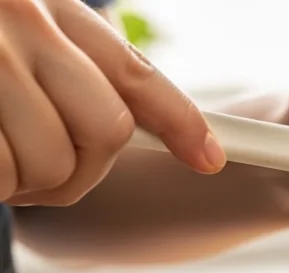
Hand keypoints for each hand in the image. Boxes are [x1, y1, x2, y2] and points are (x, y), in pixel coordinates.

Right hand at [0, 0, 224, 205]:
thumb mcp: (13, 34)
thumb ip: (67, 67)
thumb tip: (131, 123)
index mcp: (47, 5)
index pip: (136, 73)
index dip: (182, 122)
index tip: (210, 158)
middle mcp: (25, 21)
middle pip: (108, 130)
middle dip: (81, 168)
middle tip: (33, 167)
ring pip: (54, 164)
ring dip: (24, 180)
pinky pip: (5, 174)